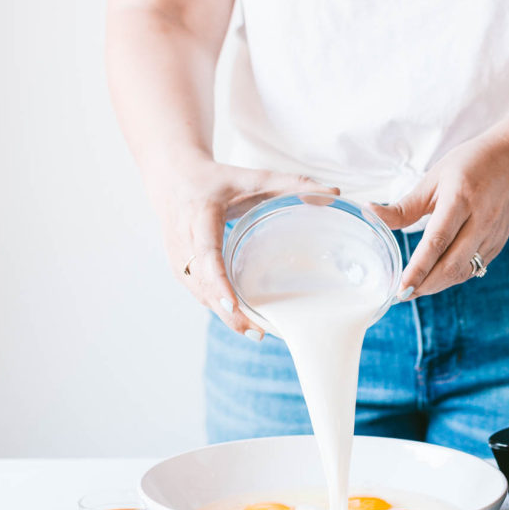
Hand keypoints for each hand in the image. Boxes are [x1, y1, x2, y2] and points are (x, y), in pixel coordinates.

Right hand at [153, 160, 339, 337]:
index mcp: (200, 215)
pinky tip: (241, 319)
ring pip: (200, 293)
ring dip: (224, 315)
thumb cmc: (217, 179)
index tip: (233, 305)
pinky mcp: (178, 268)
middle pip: (203, 283)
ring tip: (255, 332)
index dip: (219, 282)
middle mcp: (183, 239)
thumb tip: (335, 195)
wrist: (173, 179)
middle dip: (228, 311)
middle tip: (257, 332)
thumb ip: (293, 184)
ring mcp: (177, 257)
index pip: (206, 253)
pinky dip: (218, 308)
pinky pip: (198, 293)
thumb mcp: (253, 177)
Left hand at [371, 135, 508, 298]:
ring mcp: (492, 235)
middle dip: (425, 285)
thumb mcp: (433, 179)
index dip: (419, 267)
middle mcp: (480, 220)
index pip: (437, 241)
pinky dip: (452, 277)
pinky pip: (473, 268)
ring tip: (414, 289)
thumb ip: (404, 206)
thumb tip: (369, 212)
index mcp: (460, 198)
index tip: (401, 286)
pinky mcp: (498, 244)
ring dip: (437, 285)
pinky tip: (435, 278)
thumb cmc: (468, 166)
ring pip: (463, 271)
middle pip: (452, 264)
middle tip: (401, 294)